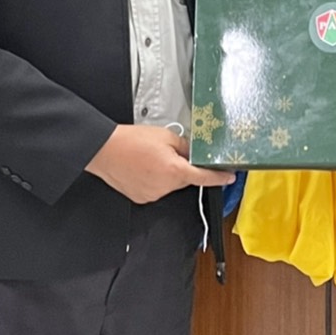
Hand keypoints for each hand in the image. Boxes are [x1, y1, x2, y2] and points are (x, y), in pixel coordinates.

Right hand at [85, 124, 234, 203]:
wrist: (104, 150)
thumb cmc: (132, 140)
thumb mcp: (166, 136)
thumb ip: (185, 147)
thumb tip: (195, 154)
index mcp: (175, 171)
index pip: (204, 177)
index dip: (219, 177)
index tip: (230, 177)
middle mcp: (165, 187)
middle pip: (185, 179)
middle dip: (182, 168)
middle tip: (169, 152)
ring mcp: (153, 195)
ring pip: (170, 185)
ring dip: (168, 174)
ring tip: (151, 158)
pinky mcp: (142, 198)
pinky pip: (157, 189)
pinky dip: (155, 180)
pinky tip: (144, 168)